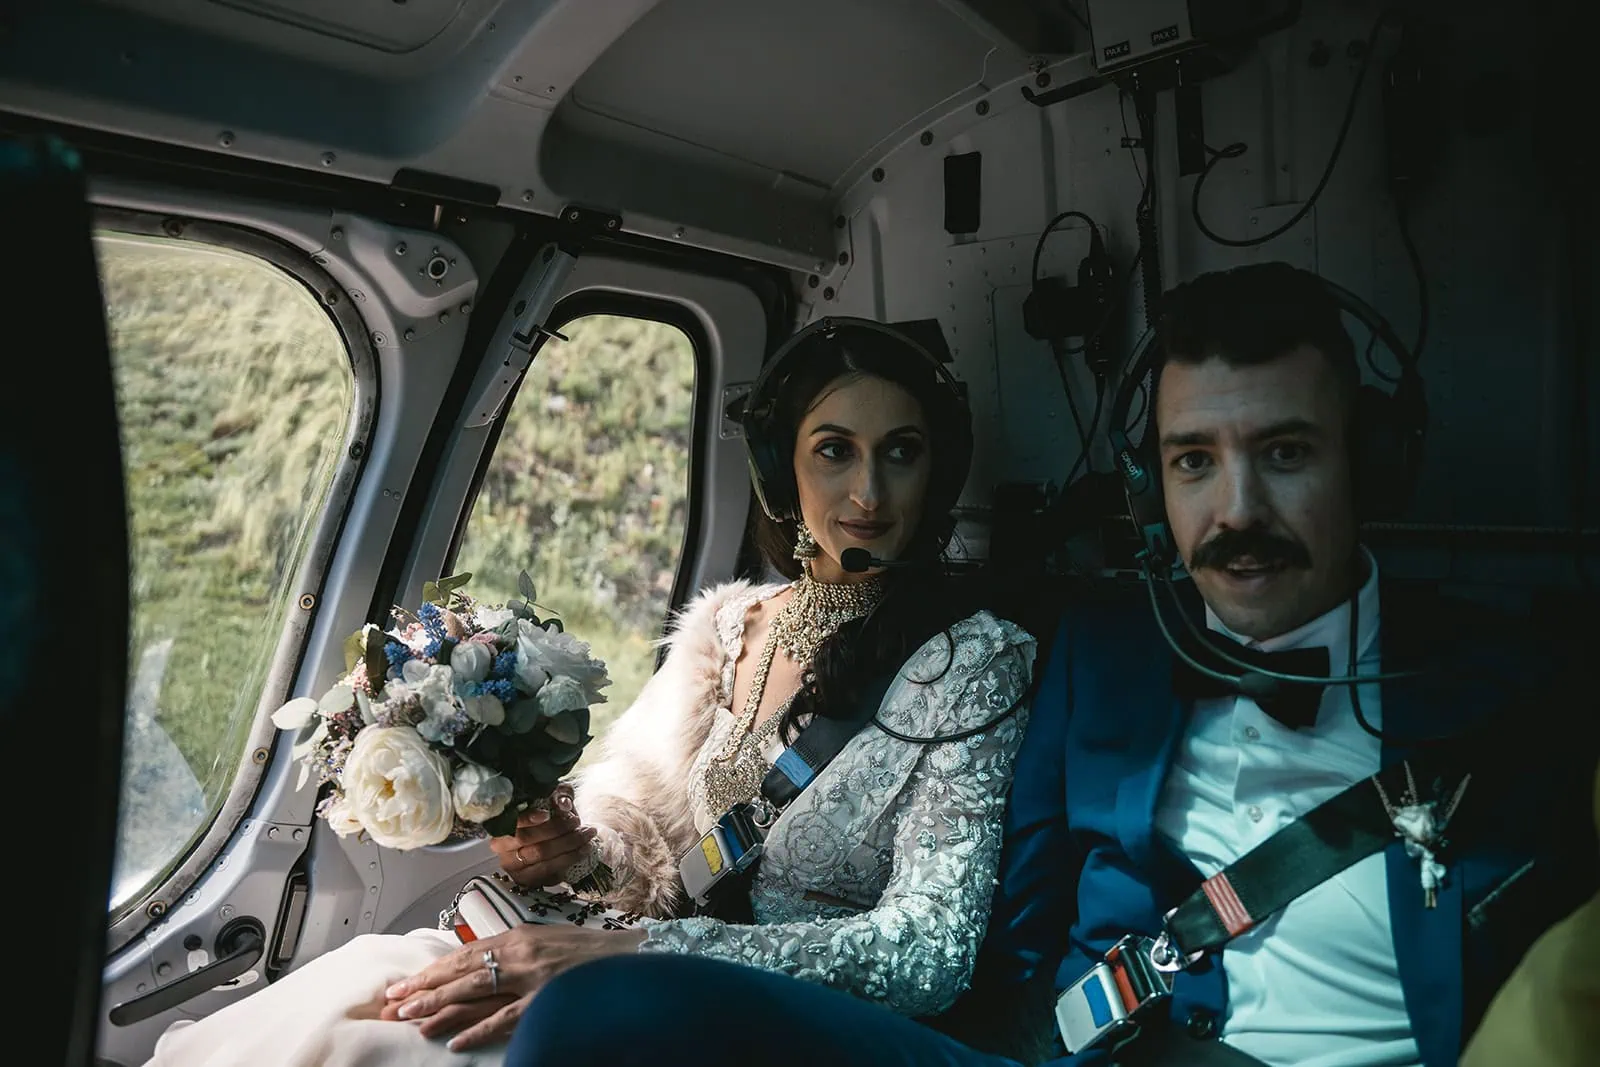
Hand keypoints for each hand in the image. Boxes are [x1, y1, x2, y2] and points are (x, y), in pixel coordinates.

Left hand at [381, 924, 646, 1049]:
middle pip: (462, 970)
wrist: (632, 956)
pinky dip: (479, 1030)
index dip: (432, 970)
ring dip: (440, 1006)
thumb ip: (517, 952)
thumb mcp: (548, 941)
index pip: (465, 953)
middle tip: (393, 1003)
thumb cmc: (591, 953)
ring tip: (412, 1019)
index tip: (405, 983)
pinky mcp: (546, 998)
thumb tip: (482, 965)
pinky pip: (506, 1017)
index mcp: (520, 934)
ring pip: (476, 991)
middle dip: (425, 987)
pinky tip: (456, 1042)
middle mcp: (521, 951)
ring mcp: (533, 975)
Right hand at [488, 785, 596, 888]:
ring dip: (569, 846)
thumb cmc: (549, 816)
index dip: (527, 818)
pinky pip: (549, 872)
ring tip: (587, 835)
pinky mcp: (527, 880)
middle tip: (577, 822)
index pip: (511, 821)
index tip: (546, 814)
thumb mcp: (554, 798)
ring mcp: (513, 866)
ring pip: (542, 857)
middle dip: (557, 830)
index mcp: (502, 823)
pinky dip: (570, 860)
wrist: (551, 840)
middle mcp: (502, 847)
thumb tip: (564, 803)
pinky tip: (583, 850)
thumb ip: (559, 794)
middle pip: (528, 839)